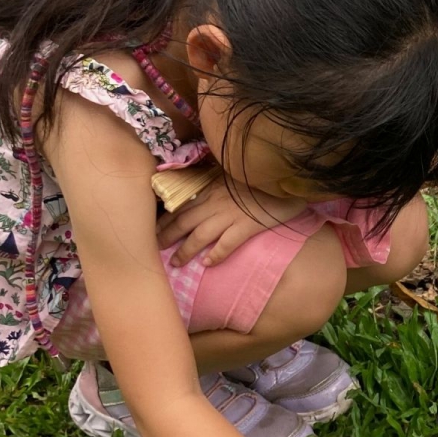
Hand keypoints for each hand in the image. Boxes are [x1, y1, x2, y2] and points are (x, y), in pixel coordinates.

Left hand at [156, 183, 304, 266]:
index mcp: (210, 189)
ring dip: (185, 250)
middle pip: (184, 221)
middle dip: (166, 237)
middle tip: (153, 250)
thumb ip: (216, 182)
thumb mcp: (232, 173)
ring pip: (200, 234)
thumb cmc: (260, 175)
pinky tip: (208, 263)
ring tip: (176, 263)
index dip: (164, 219)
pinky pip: (228, 242)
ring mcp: (231, 215)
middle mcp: (216, 202)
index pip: (180, 206)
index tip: (151, 229)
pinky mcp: (248, 225)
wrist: (286, 176)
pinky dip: (217, 253)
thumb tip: (200, 192)